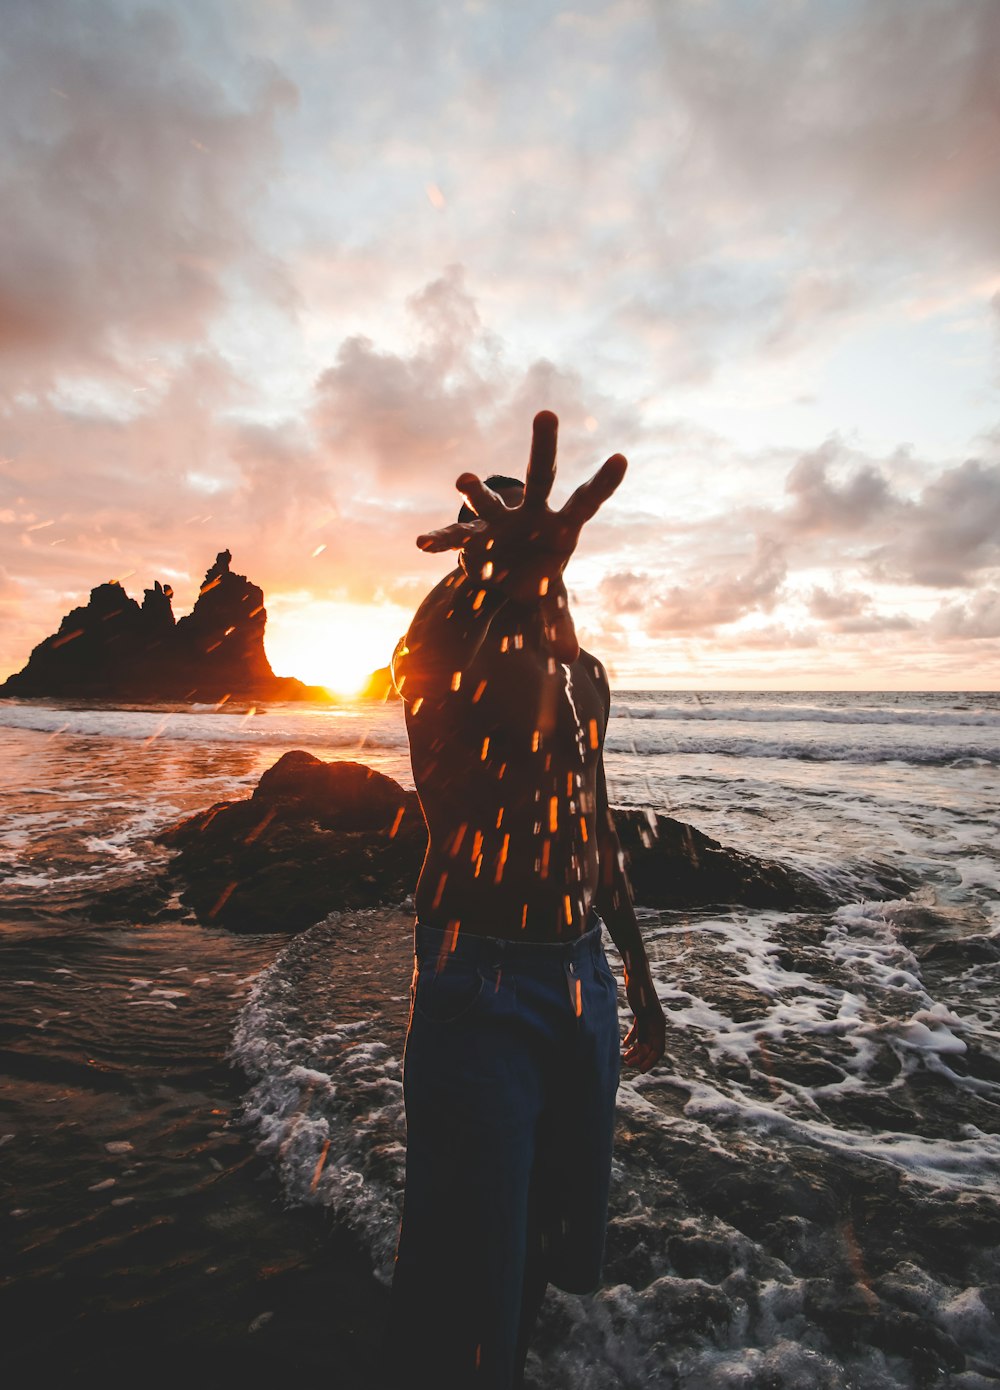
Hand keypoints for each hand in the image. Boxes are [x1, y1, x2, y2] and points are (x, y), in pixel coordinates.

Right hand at [416, 411, 626, 662]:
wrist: (504, 573)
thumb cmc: (537, 579)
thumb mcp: (550, 603)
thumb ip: (558, 624)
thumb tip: (571, 658)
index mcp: (561, 526)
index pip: (586, 501)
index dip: (604, 482)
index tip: (622, 457)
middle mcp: (531, 513)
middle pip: (541, 476)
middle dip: (543, 445)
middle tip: (546, 413)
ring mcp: (500, 521)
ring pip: (489, 501)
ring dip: (476, 492)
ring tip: (464, 480)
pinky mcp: (473, 537)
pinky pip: (456, 537)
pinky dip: (441, 540)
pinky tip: (423, 545)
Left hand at [622, 987, 665, 1072]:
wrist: (636, 972)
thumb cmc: (638, 987)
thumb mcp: (641, 1005)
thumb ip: (641, 1021)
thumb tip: (639, 1037)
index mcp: (658, 1023)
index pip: (659, 1049)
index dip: (651, 1061)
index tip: (641, 1070)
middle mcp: (656, 1023)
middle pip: (651, 1047)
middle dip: (641, 1058)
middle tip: (627, 1063)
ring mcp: (649, 1018)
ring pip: (645, 1040)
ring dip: (637, 1051)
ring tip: (625, 1058)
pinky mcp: (642, 1014)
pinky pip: (640, 1031)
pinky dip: (634, 1039)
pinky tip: (625, 1044)